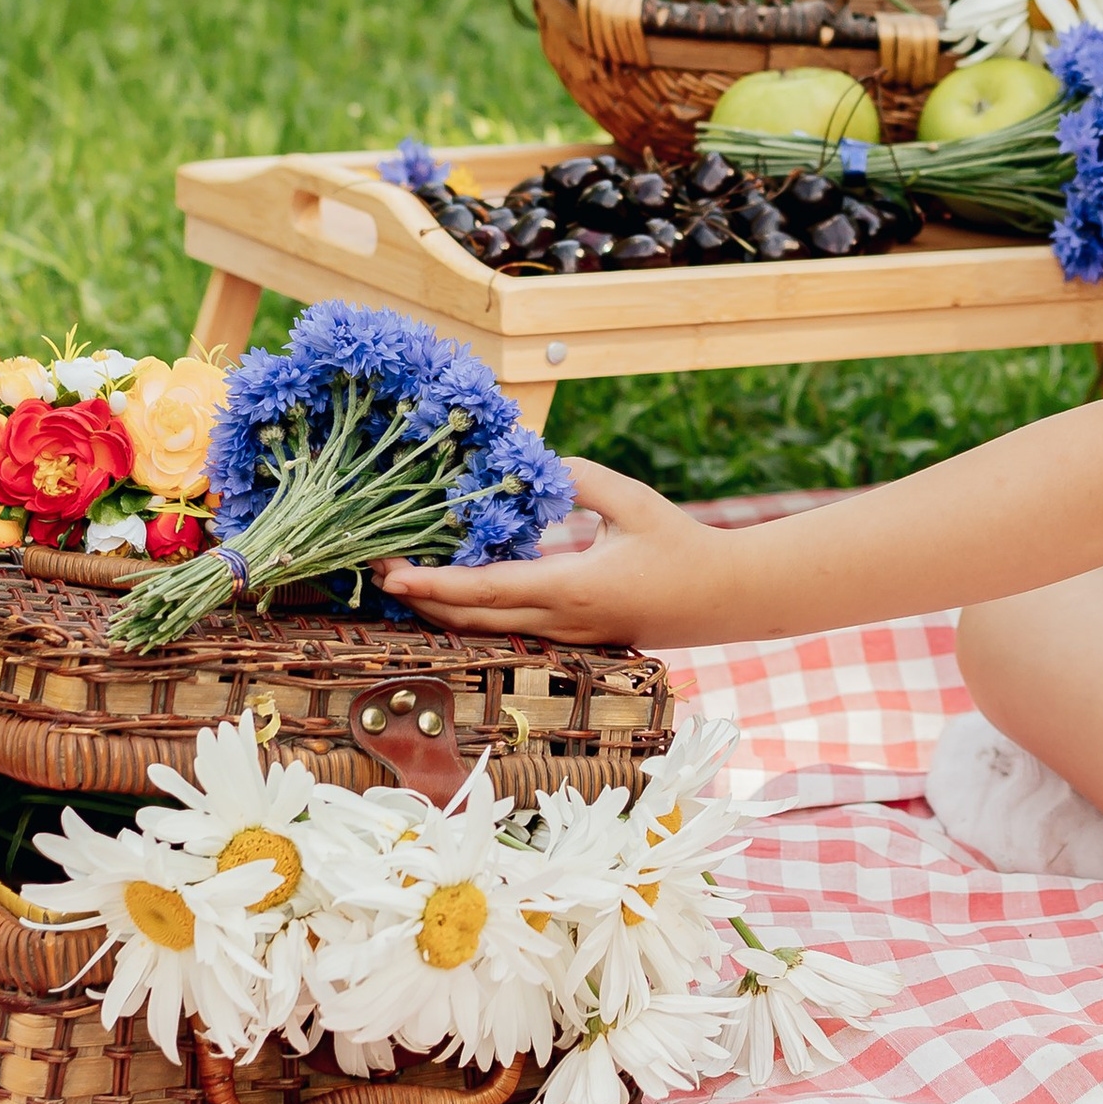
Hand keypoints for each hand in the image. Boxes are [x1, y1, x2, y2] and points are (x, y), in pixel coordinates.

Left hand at [377, 458, 741, 648]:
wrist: (723, 599)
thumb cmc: (681, 546)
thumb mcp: (632, 502)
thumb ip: (580, 479)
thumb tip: (536, 464)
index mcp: (571, 589)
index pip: (485, 592)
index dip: (433, 585)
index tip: (391, 574)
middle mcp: (560, 623)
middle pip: (473, 622)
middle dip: (421, 601)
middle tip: (379, 572)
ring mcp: (567, 638)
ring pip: (489, 632)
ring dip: (444, 612)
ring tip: (406, 582)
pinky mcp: (575, 639)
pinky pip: (512, 630)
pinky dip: (477, 614)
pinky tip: (460, 592)